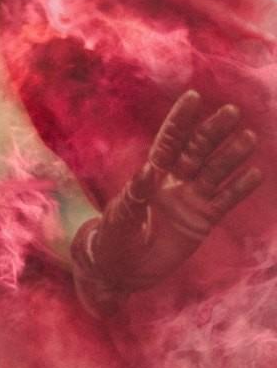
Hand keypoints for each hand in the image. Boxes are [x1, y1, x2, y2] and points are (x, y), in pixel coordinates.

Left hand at [70, 89, 263, 314]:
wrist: (121, 271)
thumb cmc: (112, 240)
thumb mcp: (120, 218)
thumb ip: (135, 195)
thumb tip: (147, 170)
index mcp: (150, 175)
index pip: (168, 141)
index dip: (180, 120)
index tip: (194, 96)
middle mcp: (173, 182)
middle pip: (197, 150)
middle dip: (213, 131)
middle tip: (232, 111)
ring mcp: (190, 199)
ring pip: (215, 172)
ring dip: (231, 155)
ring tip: (248, 138)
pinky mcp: (202, 220)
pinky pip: (224, 201)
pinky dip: (239, 188)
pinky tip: (255, 173)